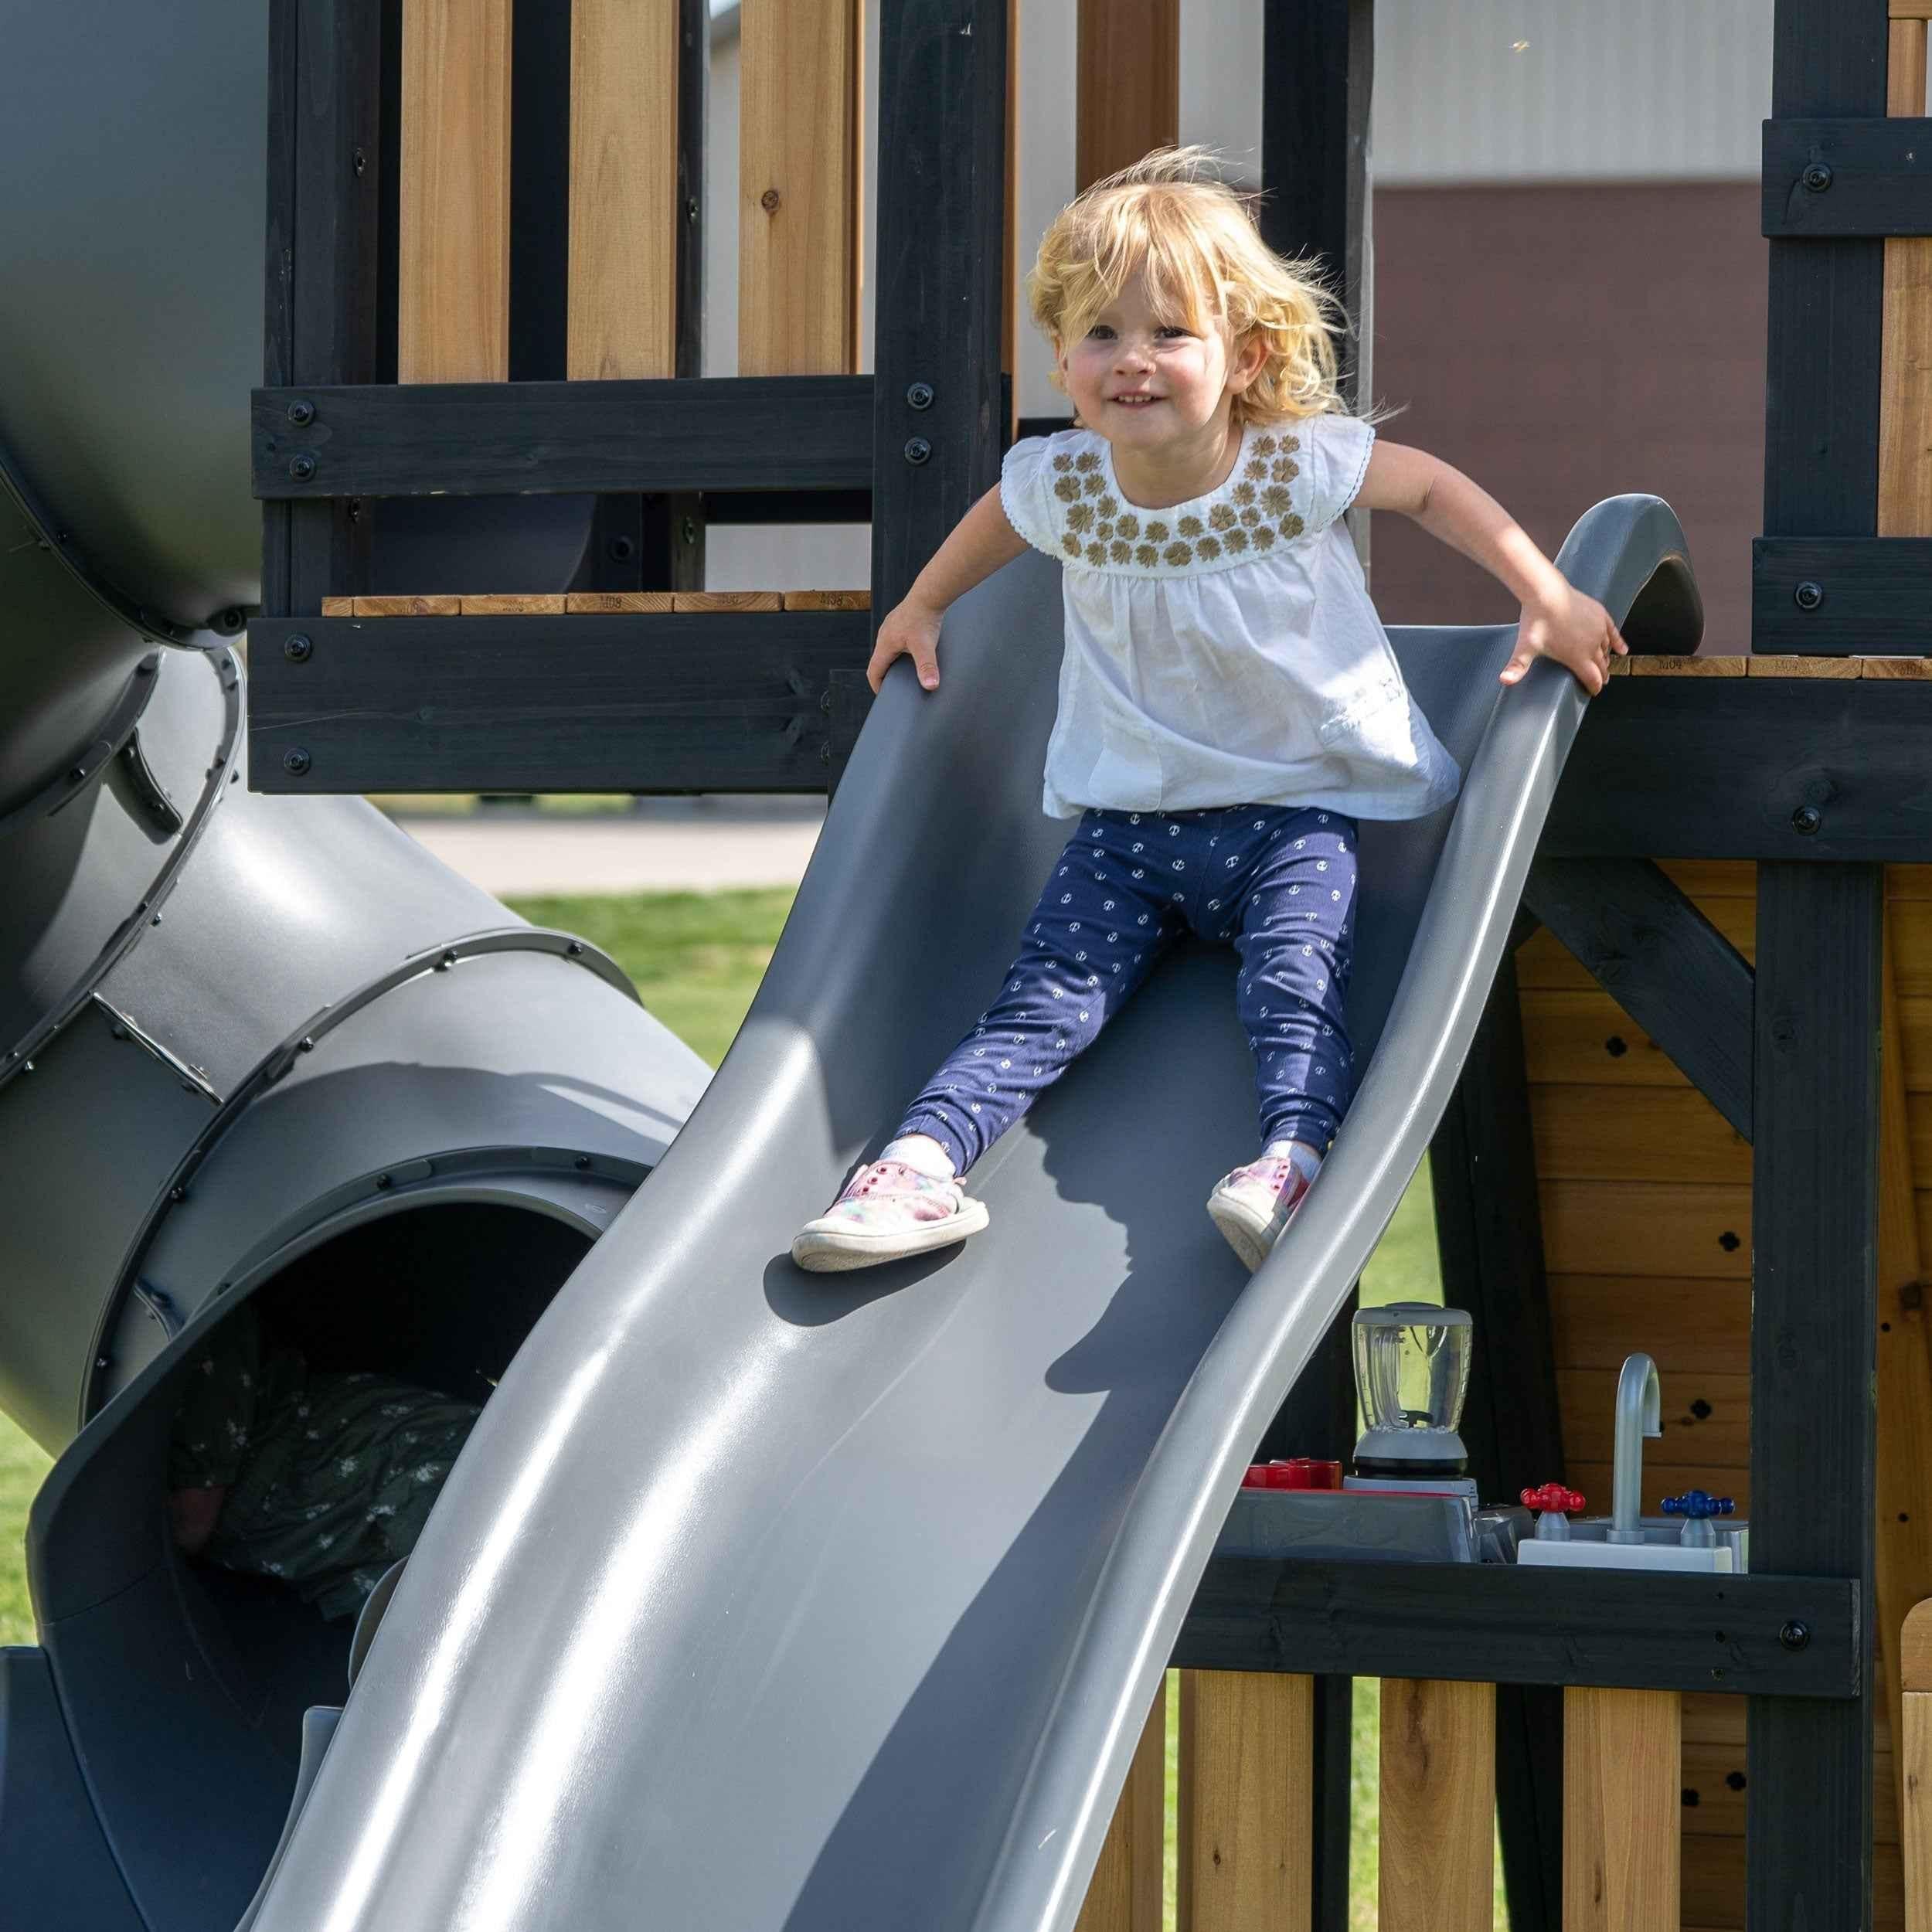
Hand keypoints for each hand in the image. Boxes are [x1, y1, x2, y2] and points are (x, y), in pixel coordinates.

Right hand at [867, 596, 944, 693]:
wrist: (930, 595)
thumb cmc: (925, 618)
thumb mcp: (926, 646)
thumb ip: (927, 667)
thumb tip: (930, 686)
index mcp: (884, 644)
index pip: (874, 671)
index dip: (877, 686)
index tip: (884, 695)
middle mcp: (884, 634)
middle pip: (879, 661)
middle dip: (886, 675)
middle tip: (897, 686)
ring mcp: (891, 626)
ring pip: (887, 649)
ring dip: (893, 661)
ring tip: (905, 670)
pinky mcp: (900, 620)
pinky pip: (896, 639)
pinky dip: (900, 649)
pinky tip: (912, 650)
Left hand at [1502, 583, 1626, 693]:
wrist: (1547, 593)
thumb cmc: (1537, 622)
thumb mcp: (1526, 647)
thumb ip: (1517, 667)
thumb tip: (1503, 681)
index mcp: (1578, 657)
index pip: (1592, 678)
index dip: (1594, 687)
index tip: (1593, 692)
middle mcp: (1593, 645)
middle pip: (1601, 666)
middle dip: (1601, 675)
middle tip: (1600, 682)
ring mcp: (1598, 629)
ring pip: (1606, 650)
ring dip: (1606, 659)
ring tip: (1604, 666)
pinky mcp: (1600, 615)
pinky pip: (1613, 632)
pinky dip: (1618, 642)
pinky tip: (1622, 650)